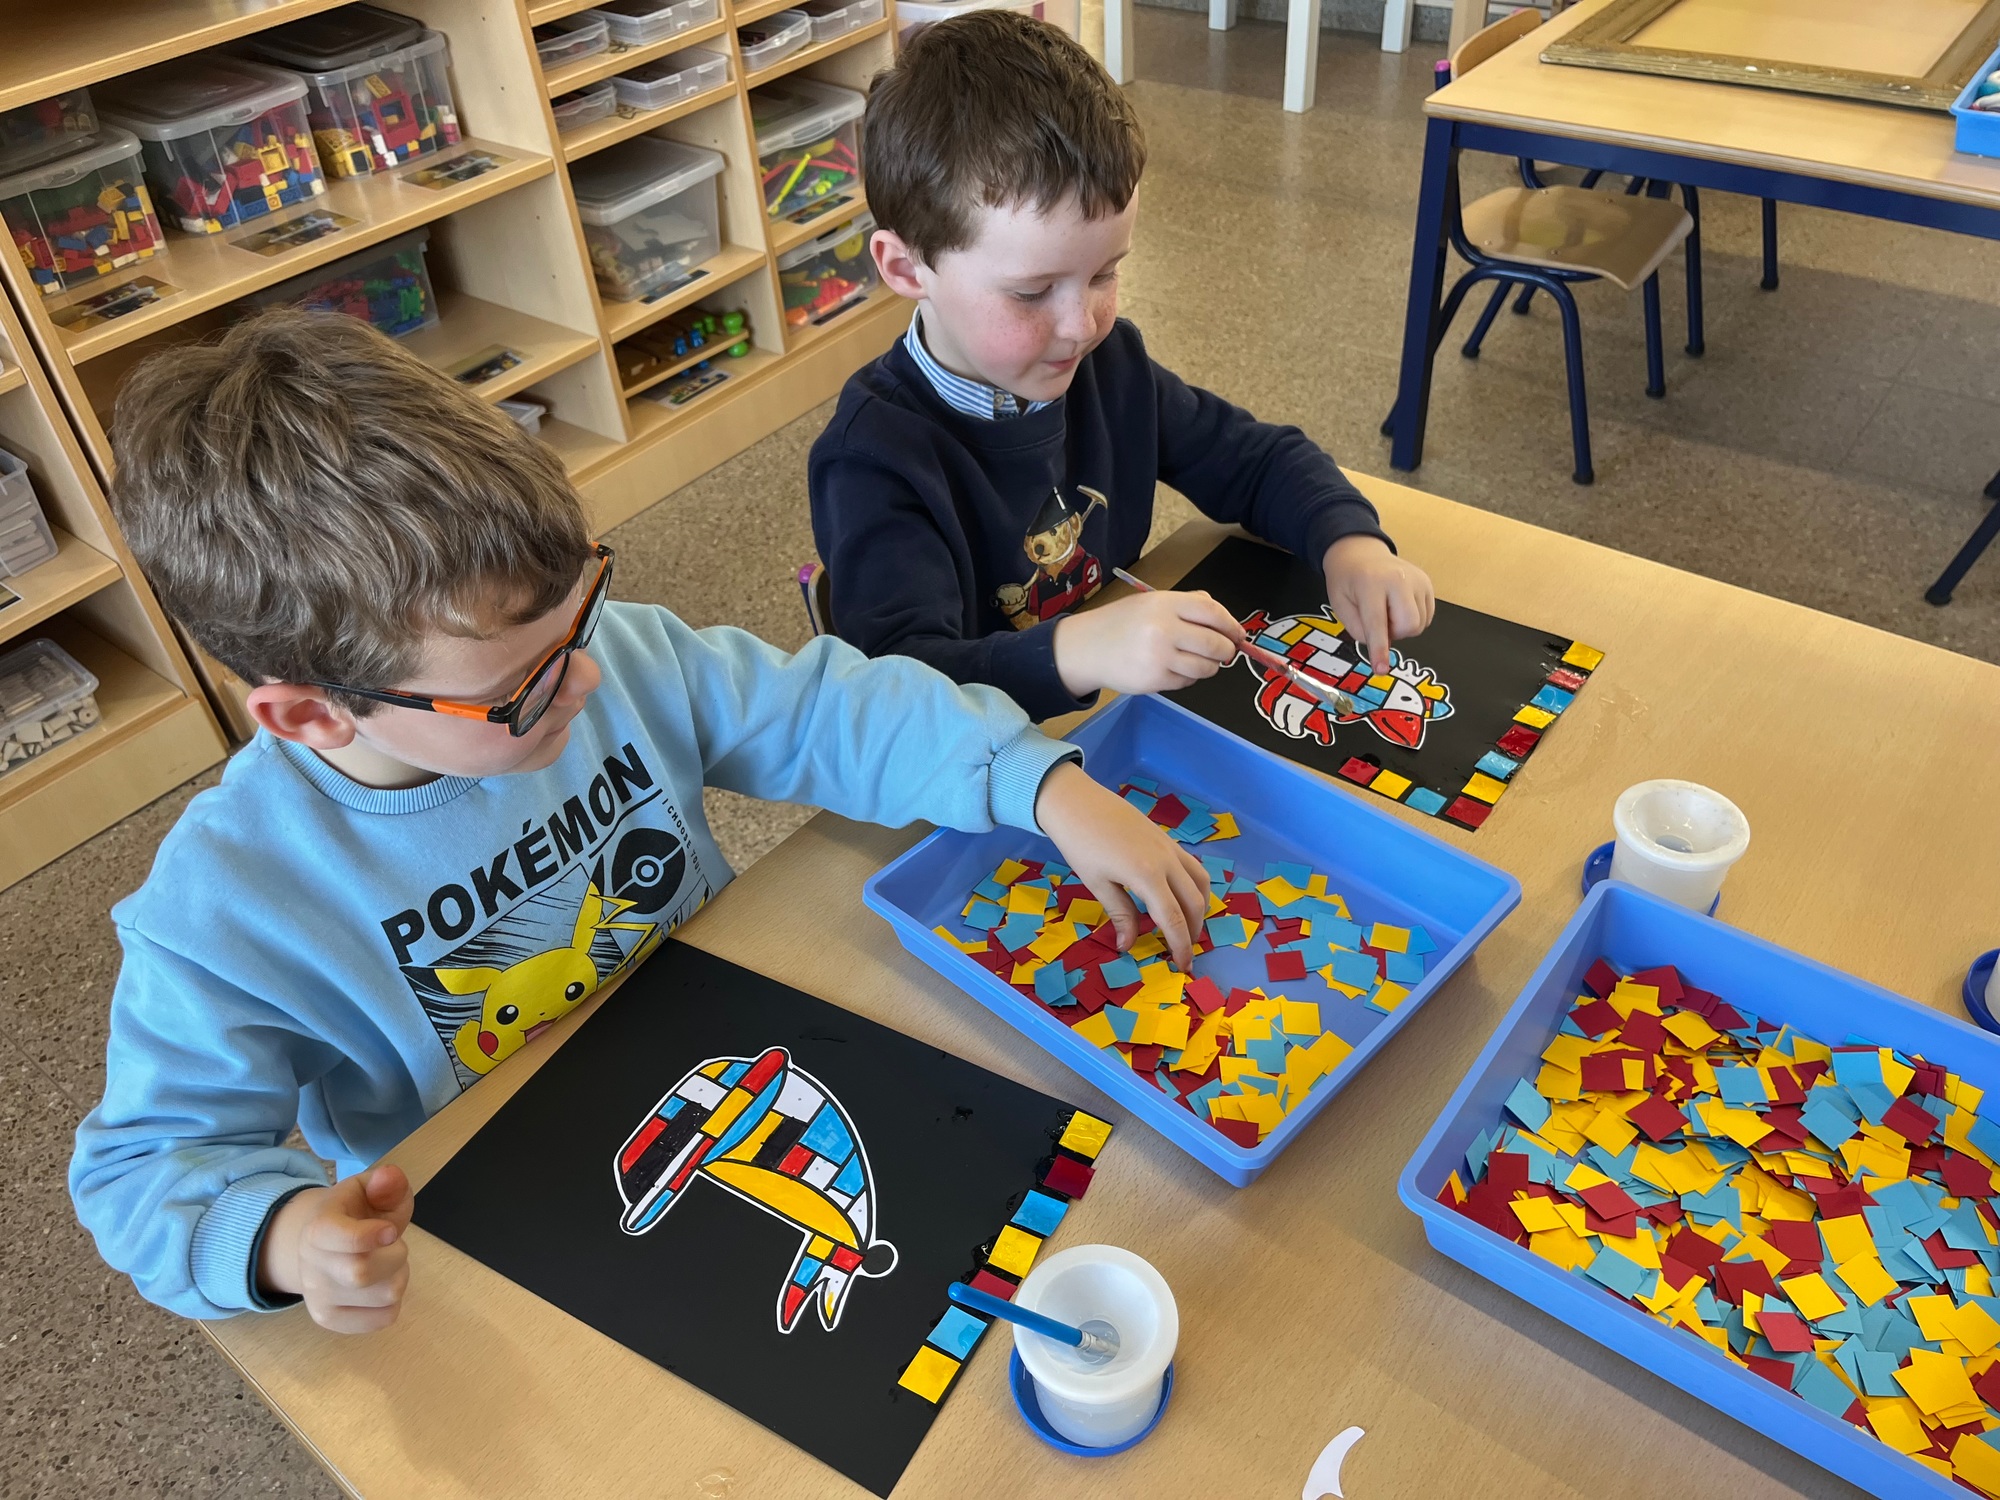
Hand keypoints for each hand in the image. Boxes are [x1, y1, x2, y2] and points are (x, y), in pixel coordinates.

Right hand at [259, 1163, 413, 1332]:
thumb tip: (390, 1178)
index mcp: (318, 1228)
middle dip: (395, 1255)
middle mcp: (311, 1267)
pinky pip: (383, 1318)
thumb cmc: (354, 1214)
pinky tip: (380, 1286)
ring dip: (398, 1276)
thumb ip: (386, 1182)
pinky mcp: (331, 1320)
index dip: (370, 1235)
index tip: (391, 1231)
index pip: (339, 1238)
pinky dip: (394, 1301)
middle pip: (362, 1273)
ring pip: (384, 1295)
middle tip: (392, 1245)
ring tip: (385, 1264)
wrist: (322, 1246)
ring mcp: (318, 1298)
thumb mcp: (369, 1188)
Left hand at [1033, 761, 1209, 968]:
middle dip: (1193, 931)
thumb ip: (1120, 914)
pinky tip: (1182, 896)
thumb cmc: (1080, 843)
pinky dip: (1196, 886)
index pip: (1173, 919)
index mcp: (1147, 876)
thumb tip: (1129, 945)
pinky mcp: (1167, 839)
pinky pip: (1192, 866)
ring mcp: (1170, 847)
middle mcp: (1167, 861)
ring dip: (1200, 908)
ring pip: (1201, 882)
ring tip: (1187, 926)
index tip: (1183, 966)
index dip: (1180, 945)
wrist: (1076, 801)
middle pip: (1194, 903)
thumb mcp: (1097, 883)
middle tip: (1184, 952)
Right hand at [1052, 589, 1241, 699]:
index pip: (1212, 612)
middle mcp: (1164, 629)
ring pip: (1206, 667)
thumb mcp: (1151, 602)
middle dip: (1225, 650)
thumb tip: (1224, 619)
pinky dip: (1187, 677)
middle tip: (1223, 652)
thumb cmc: (1121, 623)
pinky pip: (1187, 681)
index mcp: (1165, 604)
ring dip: (1209, 666)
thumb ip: (1187, 604)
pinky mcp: (1155, 680)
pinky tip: (1173, 669)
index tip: (1238, 634)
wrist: (1085, 648)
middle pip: (1215, 644)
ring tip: (1195, 660)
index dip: (1231, 624)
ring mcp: (1160, 657)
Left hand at [1323, 535, 1434, 672]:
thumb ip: (1357, 628)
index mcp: (1371, 583)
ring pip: (1420, 624)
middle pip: (1409, 625)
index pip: (1377, 623)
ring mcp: (1418, 580)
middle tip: (1379, 622)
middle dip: (1395, 634)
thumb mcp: (1339, 604)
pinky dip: (1412, 619)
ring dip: (1402, 627)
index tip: (1381, 669)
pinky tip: (1398, 606)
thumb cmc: (1347, 580)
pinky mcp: (1427, 584)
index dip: (1379, 649)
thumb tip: (1381, 644)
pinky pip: (1427, 617)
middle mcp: (1399, 579)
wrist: (1361, 553)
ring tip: (1387, 610)